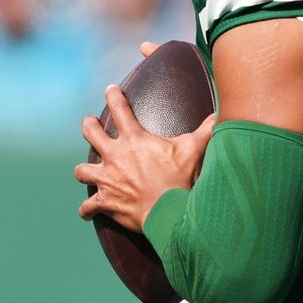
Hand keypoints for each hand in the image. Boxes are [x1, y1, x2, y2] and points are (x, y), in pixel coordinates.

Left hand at [75, 85, 214, 232]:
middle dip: (89, 126)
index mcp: (134, 140)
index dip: (113, 95)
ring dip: (85, 171)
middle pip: (90, 133)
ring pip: (82, 171)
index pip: (119, 108)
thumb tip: (220, 114)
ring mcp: (107, 180)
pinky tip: (88, 211)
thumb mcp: (194, 149)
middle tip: (90, 125)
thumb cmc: (180, 179)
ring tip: (87, 171)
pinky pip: (87, 208)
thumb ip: (206, 129)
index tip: (110, 89)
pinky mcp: (105, 202)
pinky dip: (87, 210)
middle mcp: (114, 156)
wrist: (169, 212)